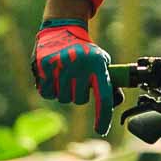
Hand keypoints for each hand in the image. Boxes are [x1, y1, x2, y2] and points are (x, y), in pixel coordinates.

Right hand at [31, 18, 113, 134]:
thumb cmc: (86, 52)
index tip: (100, 130)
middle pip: (79, 100)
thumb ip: (109, 83)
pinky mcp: (44, 66)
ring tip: (65, 74)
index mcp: (97, 64)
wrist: (62, 29)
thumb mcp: (101, 62)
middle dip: (79, 93)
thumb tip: (115, 102)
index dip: (102, 118)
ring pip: (63, 98)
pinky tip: (54, 75)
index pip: (103, 97)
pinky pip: (48, 93)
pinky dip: (50, 89)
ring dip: (64, 91)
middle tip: (77, 79)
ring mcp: (60, 65)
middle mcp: (79, 64)